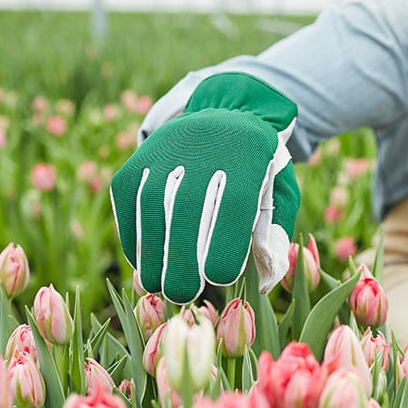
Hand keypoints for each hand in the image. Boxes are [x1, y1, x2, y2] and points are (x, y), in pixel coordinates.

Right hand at [111, 73, 299, 303]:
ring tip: (158, 285)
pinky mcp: (138, 158)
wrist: (228, 114)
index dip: (225, 244)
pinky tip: (142, 262)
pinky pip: (128, 201)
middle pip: (187, 206)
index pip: (235, 204)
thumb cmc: (258, 169)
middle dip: (181, 257)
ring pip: (151, 205)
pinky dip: (131, 235)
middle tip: (182, 293)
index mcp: (250, 154)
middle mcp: (205, 146)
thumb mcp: (280, 193)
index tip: (220, 277)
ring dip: (151, 252)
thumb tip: (262, 283)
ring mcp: (166, 149)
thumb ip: (274, 235)